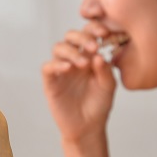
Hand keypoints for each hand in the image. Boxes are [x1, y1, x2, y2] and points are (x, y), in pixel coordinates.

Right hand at [41, 23, 116, 143]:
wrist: (88, 127)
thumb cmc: (99, 105)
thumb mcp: (108, 87)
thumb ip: (105, 70)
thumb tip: (98, 55)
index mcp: (90, 56)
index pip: (89, 34)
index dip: (94, 28)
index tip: (104, 33)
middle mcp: (74, 59)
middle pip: (71, 36)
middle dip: (82, 37)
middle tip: (93, 47)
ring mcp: (61, 69)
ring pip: (58, 48)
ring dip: (71, 51)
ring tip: (83, 64)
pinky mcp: (51, 81)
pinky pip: (48, 66)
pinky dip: (57, 64)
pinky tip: (68, 68)